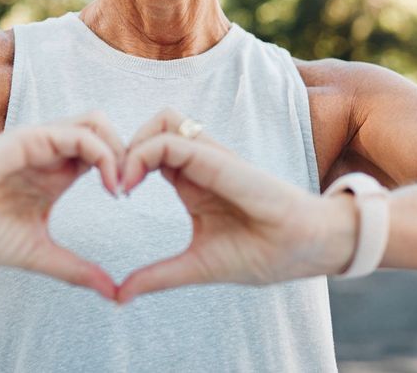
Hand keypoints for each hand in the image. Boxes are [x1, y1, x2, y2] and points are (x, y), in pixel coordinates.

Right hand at [0, 111, 123, 299]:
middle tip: (133, 189)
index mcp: (56, 176)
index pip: (104, 156)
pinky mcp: (30, 138)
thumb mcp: (36, 253)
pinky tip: (107, 183)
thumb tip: (112, 292)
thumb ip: (75, 268)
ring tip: (120, 186)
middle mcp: (52, 154)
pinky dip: (102, 153)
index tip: (129, 202)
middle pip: (107, 132)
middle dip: (130, 154)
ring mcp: (42, 143)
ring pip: (97, 123)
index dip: (125, 171)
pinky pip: (79, 133)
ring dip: (119, 149)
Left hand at [115, 109, 357, 303]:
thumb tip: (120, 295)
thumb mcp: (196, 266)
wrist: (305, 249)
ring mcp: (210, 157)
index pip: (150, 151)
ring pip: (162, 120)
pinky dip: (144, 152)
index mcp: (192, 182)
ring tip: (122, 181)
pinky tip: (132, 183)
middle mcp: (199, 163)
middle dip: (123, 147)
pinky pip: (173, 139)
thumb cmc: (261, 254)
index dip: (125, 165)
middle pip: (152, 127)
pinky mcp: (218, 159)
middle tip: (112, 184)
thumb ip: (158, 276)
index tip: (113, 195)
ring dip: (134, 143)